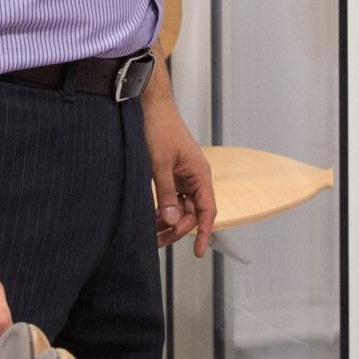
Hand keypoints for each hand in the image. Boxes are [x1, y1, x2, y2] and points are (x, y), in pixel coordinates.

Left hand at [143, 87, 215, 257]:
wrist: (150, 106)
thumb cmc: (159, 128)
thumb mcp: (159, 163)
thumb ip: (167, 193)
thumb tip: (173, 220)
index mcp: (200, 175)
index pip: (207, 211)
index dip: (202, 233)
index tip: (197, 252)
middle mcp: (196, 178)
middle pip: (192, 213)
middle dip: (177, 229)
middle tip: (157, 241)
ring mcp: (184, 176)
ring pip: (181, 208)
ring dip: (169, 221)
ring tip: (151, 232)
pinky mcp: (173, 174)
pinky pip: (172, 198)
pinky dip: (163, 209)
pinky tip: (150, 217)